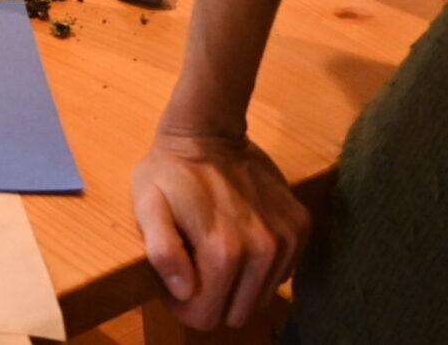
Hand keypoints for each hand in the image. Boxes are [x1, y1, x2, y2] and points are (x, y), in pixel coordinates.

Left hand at [130, 127, 309, 332]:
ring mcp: (286, 239)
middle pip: (239, 313)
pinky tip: (242, 239)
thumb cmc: (170, 171)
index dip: (186, 307)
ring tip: (216, 250)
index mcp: (223, 252)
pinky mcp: (300, 228)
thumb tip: (184, 291)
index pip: (207, 317)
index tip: (176, 283)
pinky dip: (262, 267)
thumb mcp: (147, 206)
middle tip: (195, 267)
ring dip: (239, 284)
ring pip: (263, 297)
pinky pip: (282, 272)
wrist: (208, 130)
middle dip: (213, 300)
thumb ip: (162, 252)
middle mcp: (263, 250)